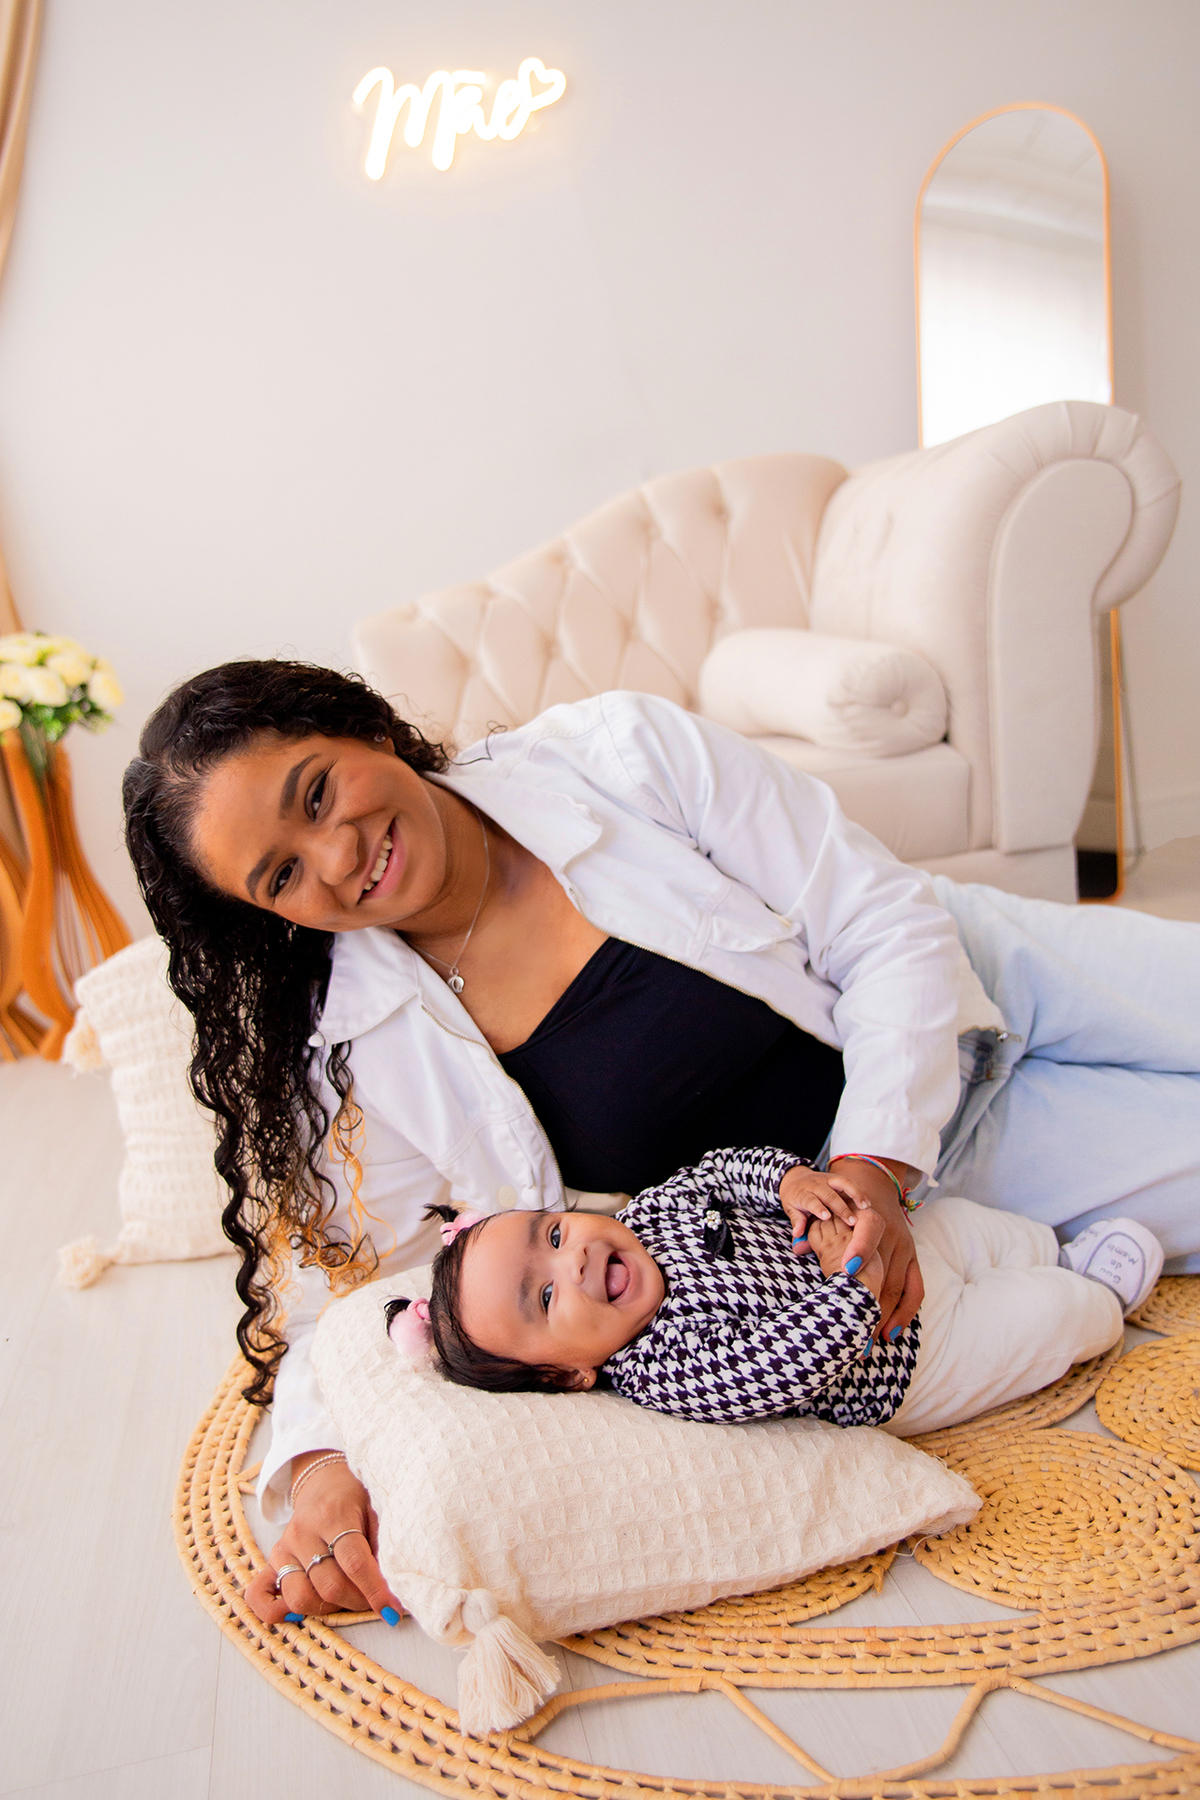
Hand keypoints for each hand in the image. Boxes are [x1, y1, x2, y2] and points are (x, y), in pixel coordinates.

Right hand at [245, 1451, 404, 1626]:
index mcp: (333, 1514)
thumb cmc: (355, 1496)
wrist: (323, 1480)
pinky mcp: (271, 1562)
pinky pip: (259, 1595)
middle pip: (329, 1585)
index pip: (354, 1563)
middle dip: (358, 1601)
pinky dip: (275, 1612)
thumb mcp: (376, 1507)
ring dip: (329, 1609)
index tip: (393, 1611)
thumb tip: (393, 1584)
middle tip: (376, 1602)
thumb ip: (382, 1542)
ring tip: (350, 1599)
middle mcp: (303, 1533)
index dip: (376, 1591)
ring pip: (300, 1597)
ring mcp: (283, 1549)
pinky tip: (302, 1612)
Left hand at [779, 1164, 870, 1245]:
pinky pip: (850, 1182)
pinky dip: (859, 1191)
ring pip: (843, 1183)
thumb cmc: (795, 1200)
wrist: (795, 1179)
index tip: (827, 1217)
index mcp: (803, 1194)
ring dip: (855, 1194)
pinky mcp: (837, 1178)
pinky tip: (867, 1203)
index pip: (810, 1200)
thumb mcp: (791, 1209)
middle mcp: (816, 1185)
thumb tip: (797, 1235)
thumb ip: (797, 1221)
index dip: (818, 1208)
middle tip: (852, 1221)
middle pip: (829, 1194)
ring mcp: (828, 1180)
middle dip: (841, 1207)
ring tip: (865, 1207)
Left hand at [822, 1158, 923, 1342]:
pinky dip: (905, 1313)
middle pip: (883, 1271)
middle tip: (853, 1332)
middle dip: (868, 1304)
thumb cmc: (847, 1204)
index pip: (869, 1232)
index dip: (860, 1250)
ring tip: (869, 1341)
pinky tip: (891, 1333)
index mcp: (871, 1218)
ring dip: (884, 1316)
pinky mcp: (913, 1259)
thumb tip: (797, 1248)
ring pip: (896, 1286)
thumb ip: (817, 1231)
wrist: (876, 1184)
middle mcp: (892, 1235)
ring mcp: (905, 1249)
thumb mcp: (834, 1211)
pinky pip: (915, 1289)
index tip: (846, 1270)